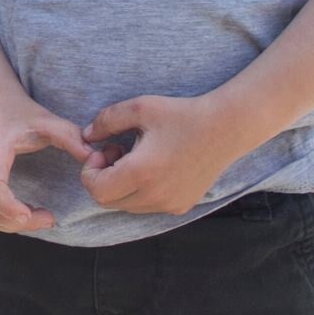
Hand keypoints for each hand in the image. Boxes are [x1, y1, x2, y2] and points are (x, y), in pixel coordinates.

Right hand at [0, 88, 92, 232]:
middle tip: (49, 219)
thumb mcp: (47, 120)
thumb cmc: (19, 112)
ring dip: (11, 224)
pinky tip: (23, 213)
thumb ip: (71, 138)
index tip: (31, 214)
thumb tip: (95, 160)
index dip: (9, 207)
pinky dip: (1, 220)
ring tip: (39, 217)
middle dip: (18, 222)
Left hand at [80, 93, 239, 216]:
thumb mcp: (140, 108)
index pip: (96, 191)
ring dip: (122, 186)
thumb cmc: (183, 114)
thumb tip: (86, 136)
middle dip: (104, 178)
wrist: (227, 127)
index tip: (104, 150)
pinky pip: (147, 206)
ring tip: (138, 158)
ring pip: (127, 206)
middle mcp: (155, 196)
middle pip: (108, 201)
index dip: (90, 171)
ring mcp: (169, 204)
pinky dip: (141, 191)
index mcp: (141, 173)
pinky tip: (155, 168)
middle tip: (119, 152)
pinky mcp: (181, 206)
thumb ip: (106, 121)